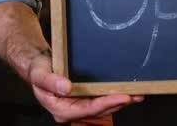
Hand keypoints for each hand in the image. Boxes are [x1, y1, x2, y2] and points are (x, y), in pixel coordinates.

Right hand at [28, 51, 143, 121]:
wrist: (38, 65)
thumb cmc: (38, 69)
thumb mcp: (40, 73)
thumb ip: (50, 81)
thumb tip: (66, 88)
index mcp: (60, 109)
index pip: (88, 109)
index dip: (106, 104)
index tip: (123, 97)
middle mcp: (71, 110)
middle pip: (99, 110)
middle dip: (119, 103)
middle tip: (136, 95)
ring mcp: (79, 105)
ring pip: (103, 107)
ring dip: (120, 101)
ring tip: (138, 94)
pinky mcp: (84, 99)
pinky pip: (101, 99)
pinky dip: (115, 96)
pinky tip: (128, 91)